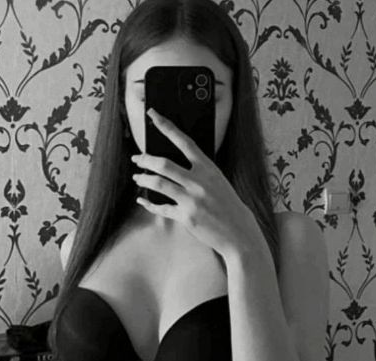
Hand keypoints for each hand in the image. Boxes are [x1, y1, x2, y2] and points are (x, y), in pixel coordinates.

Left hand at [131, 108, 264, 261]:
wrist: (238, 231)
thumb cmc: (227, 205)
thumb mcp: (218, 181)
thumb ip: (199, 172)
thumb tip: (174, 166)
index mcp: (208, 168)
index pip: (184, 141)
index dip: (166, 126)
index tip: (153, 114)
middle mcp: (199, 181)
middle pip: (164, 164)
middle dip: (145, 160)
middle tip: (136, 159)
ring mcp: (192, 200)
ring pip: (159, 184)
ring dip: (144, 179)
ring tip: (137, 178)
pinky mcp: (186, 217)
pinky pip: (161, 208)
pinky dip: (149, 204)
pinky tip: (142, 200)